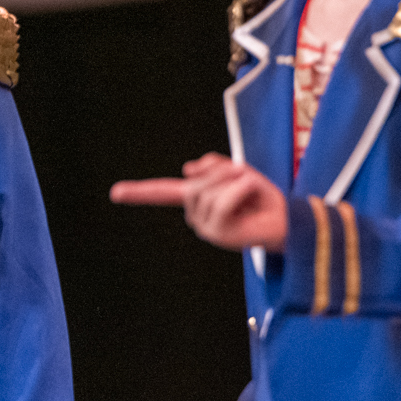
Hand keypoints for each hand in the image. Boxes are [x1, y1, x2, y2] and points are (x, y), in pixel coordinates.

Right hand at [113, 153, 287, 251]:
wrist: (287, 222)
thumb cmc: (262, 199)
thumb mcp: (237, 172)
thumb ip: (214, 166)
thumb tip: (187, 168)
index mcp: (196, 201)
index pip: (162, 193)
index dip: (138, 192)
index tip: (114, 193)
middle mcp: (195, 216)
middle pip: (196, 182)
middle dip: (224, 172)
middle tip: (247, 179)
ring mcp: (204, 227)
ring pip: (209, 189)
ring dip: (236, 181)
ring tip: (251, 192)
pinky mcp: (217, 234)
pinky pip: (223, 198)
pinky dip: (241, 189)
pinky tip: (251, 196)